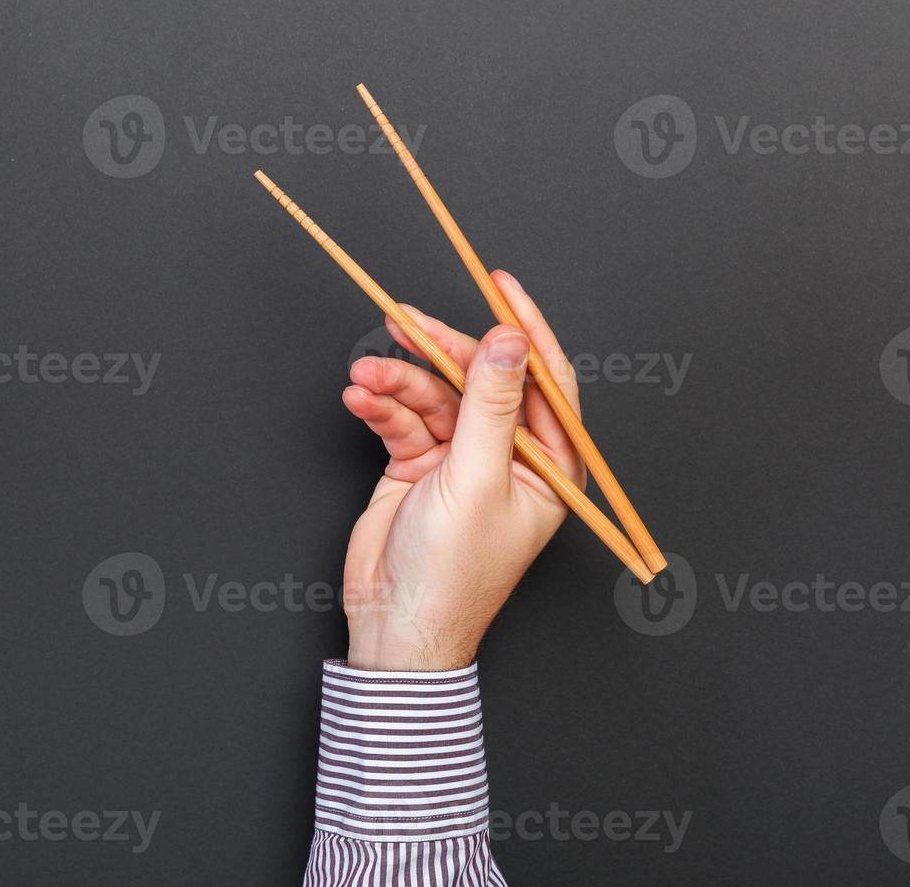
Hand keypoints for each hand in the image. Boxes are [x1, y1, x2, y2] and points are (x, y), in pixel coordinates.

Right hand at [340, 270, 585, 671]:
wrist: (394, 622)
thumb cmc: (452, 574)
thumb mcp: (476, 478)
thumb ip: (490, 404)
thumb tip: (509, 341)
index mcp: (549, 465)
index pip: (547, 380)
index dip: (525, 330)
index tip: (501, 286)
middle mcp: (509, 456)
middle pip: (480, 380)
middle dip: (440, 351)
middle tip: (405, 320)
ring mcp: (461, 459)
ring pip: (433, 396)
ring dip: (396, 382)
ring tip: (364, 376)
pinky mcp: (418, 464)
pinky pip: (402, 419)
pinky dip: (380, 406)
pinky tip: (360, 398)